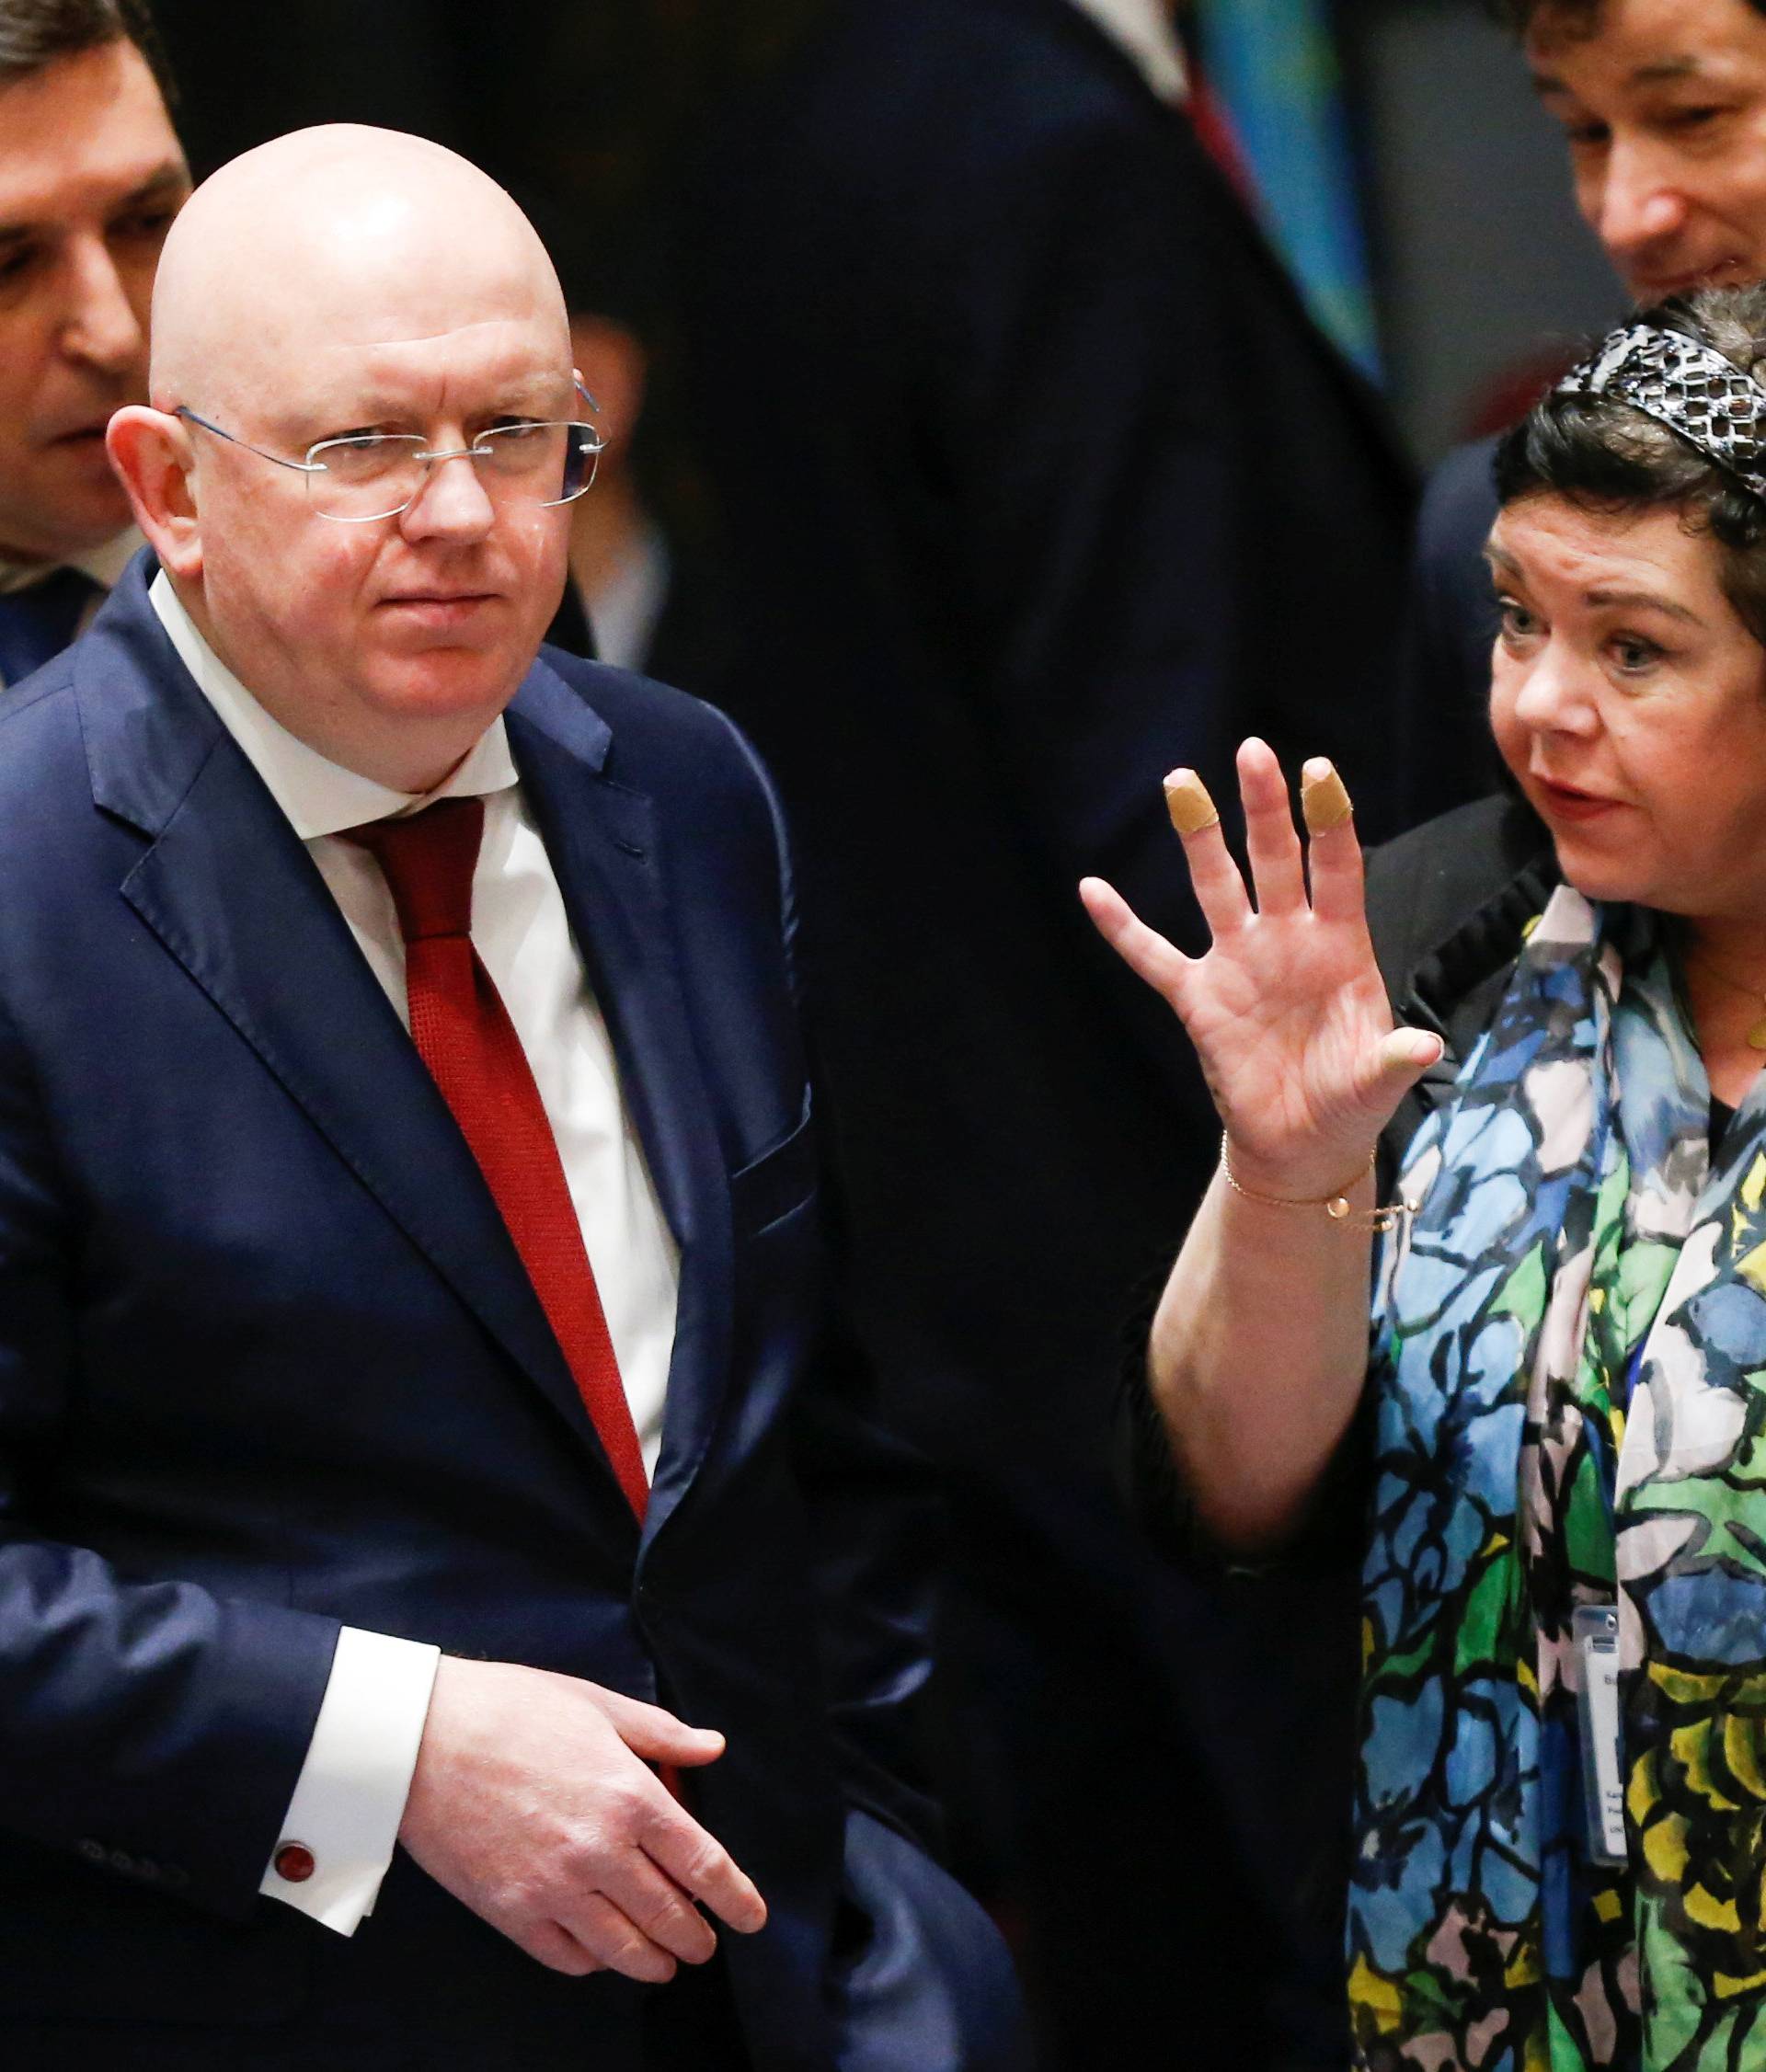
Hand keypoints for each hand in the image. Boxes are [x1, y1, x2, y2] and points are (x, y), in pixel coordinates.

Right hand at [397, 1657, 766, 1980]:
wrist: (421, 1739)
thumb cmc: (511, 1709)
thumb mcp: (597, 1704)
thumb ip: (660, 1734)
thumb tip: (711, 1747)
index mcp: (629, 1796)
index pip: (703, 1865)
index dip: (735, 1898)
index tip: (751, 1917)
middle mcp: (599, 1851)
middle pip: (669, 1916)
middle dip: (697, 1938)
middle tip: (706, 1943)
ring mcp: (553, 1888)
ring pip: (623, 1949)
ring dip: (654, 1962)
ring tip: (665, 1961)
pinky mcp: (510, 1911)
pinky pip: (566, 1957)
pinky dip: (593, 1963)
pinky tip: (603, 1953)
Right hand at [1080, 738, 1440, 1196]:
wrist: (1302, 1144)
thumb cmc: (1348, 1101)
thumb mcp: (1376, 1081)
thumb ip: (1392, 1060)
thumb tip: (1422, 1049)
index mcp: (1340, 947)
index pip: (1337, 868)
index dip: (1328, 821)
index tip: (1318, 769)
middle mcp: (1286, 940)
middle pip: (1274, 859)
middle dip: (1264, 807)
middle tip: (1253, 751)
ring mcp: (1238, 963)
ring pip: (1216, 886)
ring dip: (1199, 837)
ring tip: (1181, 781)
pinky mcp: (1198, 998)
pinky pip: (1153, 956)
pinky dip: (1122, 926)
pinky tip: (1093, 889)